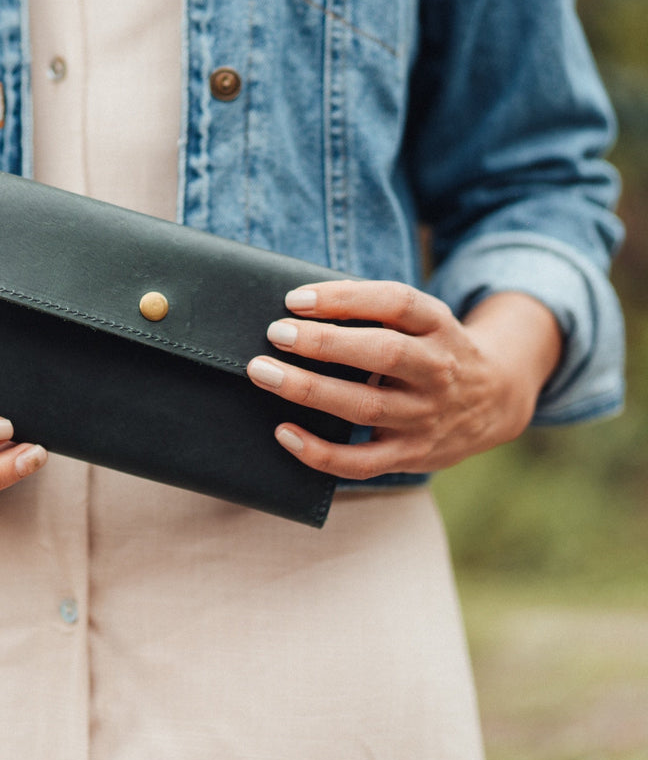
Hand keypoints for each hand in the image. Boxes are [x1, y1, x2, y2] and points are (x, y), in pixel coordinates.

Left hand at [246, 281, 561, 480]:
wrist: (495, 399)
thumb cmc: (430, 349)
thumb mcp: (422, 319)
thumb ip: (376, 311)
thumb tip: (297, 308)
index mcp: (439, 326)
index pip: (396, 303)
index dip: (344, 298)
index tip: (294, 299)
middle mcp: (437, 370)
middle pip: (382, 354)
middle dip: (323, 343)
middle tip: (275, 333)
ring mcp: (426, 416)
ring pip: (365, 406)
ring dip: (308, 390)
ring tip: (263, 372)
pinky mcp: (412, 454)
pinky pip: (362, 461)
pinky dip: (319, 452)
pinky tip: (284, 433)